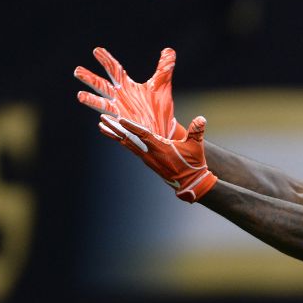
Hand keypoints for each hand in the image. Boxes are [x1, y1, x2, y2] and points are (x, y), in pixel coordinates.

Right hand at [75, 46, 184, 139]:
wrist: (163, 128)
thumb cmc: (159, 106)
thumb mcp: (163, 85)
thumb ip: (164, 68)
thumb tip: (169, 50)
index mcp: (126, 87)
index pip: (114, 70)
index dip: (106, 60)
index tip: (96, 50)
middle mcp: (119, 98)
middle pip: (102, 86)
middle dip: (90, 79)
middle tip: (77, 70)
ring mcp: (120, 112)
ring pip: (103, 105)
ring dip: (91, 101)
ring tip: (80, 95)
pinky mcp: (124, 127)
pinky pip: (114, 125)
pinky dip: (108, 123)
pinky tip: (100, 122)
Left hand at [101, 113, 217, 202]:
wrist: (190, 183)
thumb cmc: (194, 164)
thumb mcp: (196, 147)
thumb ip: (197, 132)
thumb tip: (201, 119)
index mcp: (161, 149)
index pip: (143, 135)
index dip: (131, 127)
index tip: (119, 119)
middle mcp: (150, 154)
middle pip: (128, 139)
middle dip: (115, 128)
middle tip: (102, 119)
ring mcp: (147, 159)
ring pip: (127, 144)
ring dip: (114, 134)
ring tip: (102, 125)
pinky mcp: (148, 161)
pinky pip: (131, 148)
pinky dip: (122, 140)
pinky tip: (117, 136)